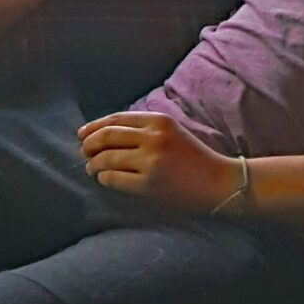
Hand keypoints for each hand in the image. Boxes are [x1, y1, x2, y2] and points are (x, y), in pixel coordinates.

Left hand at [78, 111, 241, 211]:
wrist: (220, 182)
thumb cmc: (194, 158)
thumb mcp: (172, 132)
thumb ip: (144, 129)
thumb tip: (105, 133)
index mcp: (159, 121)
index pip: (116, 119)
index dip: (94, 127)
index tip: (82, 134)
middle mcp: (153, 138)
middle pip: (106, 136)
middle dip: (89, 145)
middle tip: (84, 153)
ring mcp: (151, 161)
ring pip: (106, 158)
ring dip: (93, 163)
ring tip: (91, 168)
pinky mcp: (149, 184)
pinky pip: (113, 178)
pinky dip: (103, 178)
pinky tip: (104, 178)